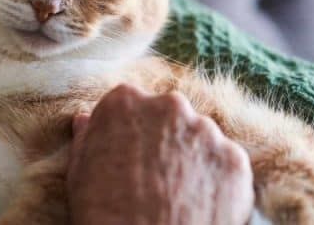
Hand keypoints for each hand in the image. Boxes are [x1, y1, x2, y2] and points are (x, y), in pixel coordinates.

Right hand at [67, 84, 253, 224]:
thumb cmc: (102, 215)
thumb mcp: (78, 174)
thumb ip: (86, 138)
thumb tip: (84, 119)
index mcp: (125, 101)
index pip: (132, 105)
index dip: (131, 133)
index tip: (130, 157)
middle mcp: (169, 105)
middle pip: (171, 116)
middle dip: (166, 140)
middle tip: (156, 179)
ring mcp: (206, 132)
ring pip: (201, 139)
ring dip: (193, 160)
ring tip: (178, 196)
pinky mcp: (235, 160)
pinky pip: (226, 166)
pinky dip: (216, 183)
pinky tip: (198, 206)